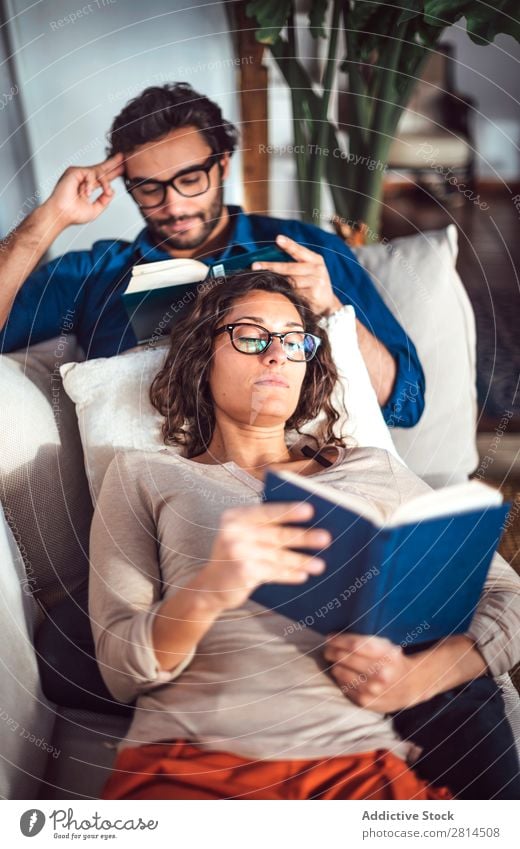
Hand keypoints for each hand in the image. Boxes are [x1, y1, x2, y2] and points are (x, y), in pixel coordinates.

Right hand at [44, 152, 124, 225]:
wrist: (62, 214)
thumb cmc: (74, 214)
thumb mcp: (96, 209)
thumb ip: (105, 200)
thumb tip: (112, 191)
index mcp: (88, 187)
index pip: (102, 178)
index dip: (113, 173)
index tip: (122, 169)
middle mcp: (83, 179)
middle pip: (101, 168)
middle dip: (113, 163)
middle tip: (123, 157)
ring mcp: (79, 175)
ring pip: (99, 172)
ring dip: (105, 183)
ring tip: (107, 192)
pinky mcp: (74, 171)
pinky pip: (91, 173)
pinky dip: (91, 184)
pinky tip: (86, 193)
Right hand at [199, 502, 330, 611]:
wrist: (210, 587)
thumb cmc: (235, 556)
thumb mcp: (242, 535)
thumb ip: (264, 527)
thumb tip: (306, 524)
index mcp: (235, 516)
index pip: (267, 511)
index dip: (289, 510)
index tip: (311, 509)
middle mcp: (233, 531)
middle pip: (276, 533)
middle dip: (304, 537)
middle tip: (326, 538)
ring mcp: (237, 552)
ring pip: (278, 556)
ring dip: (302, 560)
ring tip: (320, 564)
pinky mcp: (242, 571)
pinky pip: (273, 572)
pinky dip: (290, 575)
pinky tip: (303, 575)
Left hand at [252, 234, 341, 316]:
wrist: (328, 304)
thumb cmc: (312, 283)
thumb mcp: (308, 270)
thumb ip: (294, 264)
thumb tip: (268, 259)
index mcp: (315, 259)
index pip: (299, 251)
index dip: (289, 245)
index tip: (278, 239)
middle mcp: (316, 269)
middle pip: (290, 267)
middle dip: (271, 266)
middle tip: (255, 265)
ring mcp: (316, 282)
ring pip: (291, 281)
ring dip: (275, 281)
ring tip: (260, 279)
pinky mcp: (314, 295)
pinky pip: (294, 293)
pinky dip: (283, 292)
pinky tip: (274, 292)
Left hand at [323, 633, 432, 712]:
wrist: (411, 685)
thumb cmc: (393, 661)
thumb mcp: (386, 645)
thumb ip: (363, 641)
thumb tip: (332, 638)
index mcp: (386, 654)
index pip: (354, 645)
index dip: (338, 640)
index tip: (329, 637)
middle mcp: (380, 673)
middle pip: (344, 658)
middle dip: (332, 651)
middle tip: (328, 649)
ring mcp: (373, 689)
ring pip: (340, 672)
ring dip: (335, 665)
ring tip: (337, 662)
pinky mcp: (366, 702)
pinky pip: (343, 686)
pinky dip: (340, 679)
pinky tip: (344, 675)